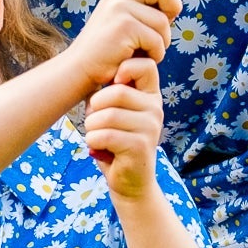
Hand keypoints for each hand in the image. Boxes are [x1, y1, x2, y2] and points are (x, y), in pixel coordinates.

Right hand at [63, 0, 179, 94]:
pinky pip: (157, 40)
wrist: (80, 68)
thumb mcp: (121, 19)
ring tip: (144, 51)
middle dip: (173, 8)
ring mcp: (120, 8)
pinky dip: (155, 54)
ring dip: (162, 42)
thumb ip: (141, 6)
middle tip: (162, 31)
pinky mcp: (124, 27)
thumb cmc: (108, 49)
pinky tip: (138, 59)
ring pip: (163, 21)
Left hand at [83, 56, 163, 198]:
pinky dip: (93, 141)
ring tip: (98, 136)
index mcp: (151, 96)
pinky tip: (99, 148)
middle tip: (95, 122)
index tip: (113, 83)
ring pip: (107, 115)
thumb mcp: (114, 111)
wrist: (130, 182)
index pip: (146, 65)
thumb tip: (95, 71)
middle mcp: (155, 109)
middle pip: (117, 92)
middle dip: (95, 108)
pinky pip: (104, 135)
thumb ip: (110, 91)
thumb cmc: (115, 142)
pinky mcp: (141, 146)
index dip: (124, 68)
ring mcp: (150, 127)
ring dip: (92, 127)